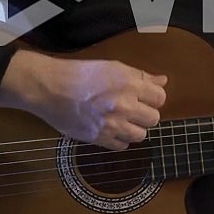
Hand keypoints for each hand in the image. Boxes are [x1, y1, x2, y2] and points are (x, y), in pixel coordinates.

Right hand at [0, 50, 167, 149]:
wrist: (50, 88)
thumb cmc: (81, 73)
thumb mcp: (113, 67)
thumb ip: (140, 76)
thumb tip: (163, 81)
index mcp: (130, 85)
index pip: (160, 98)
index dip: (153, 98)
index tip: (144, 97)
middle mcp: (124, 106)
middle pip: (153, 119)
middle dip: (145, 114)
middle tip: (133, 109)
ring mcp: (112, 125)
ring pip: (140, 135)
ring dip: (134, 128)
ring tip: (122, 120)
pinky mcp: (99, 139)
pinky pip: (122, 146)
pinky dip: (119, 140)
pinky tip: (111, 129)